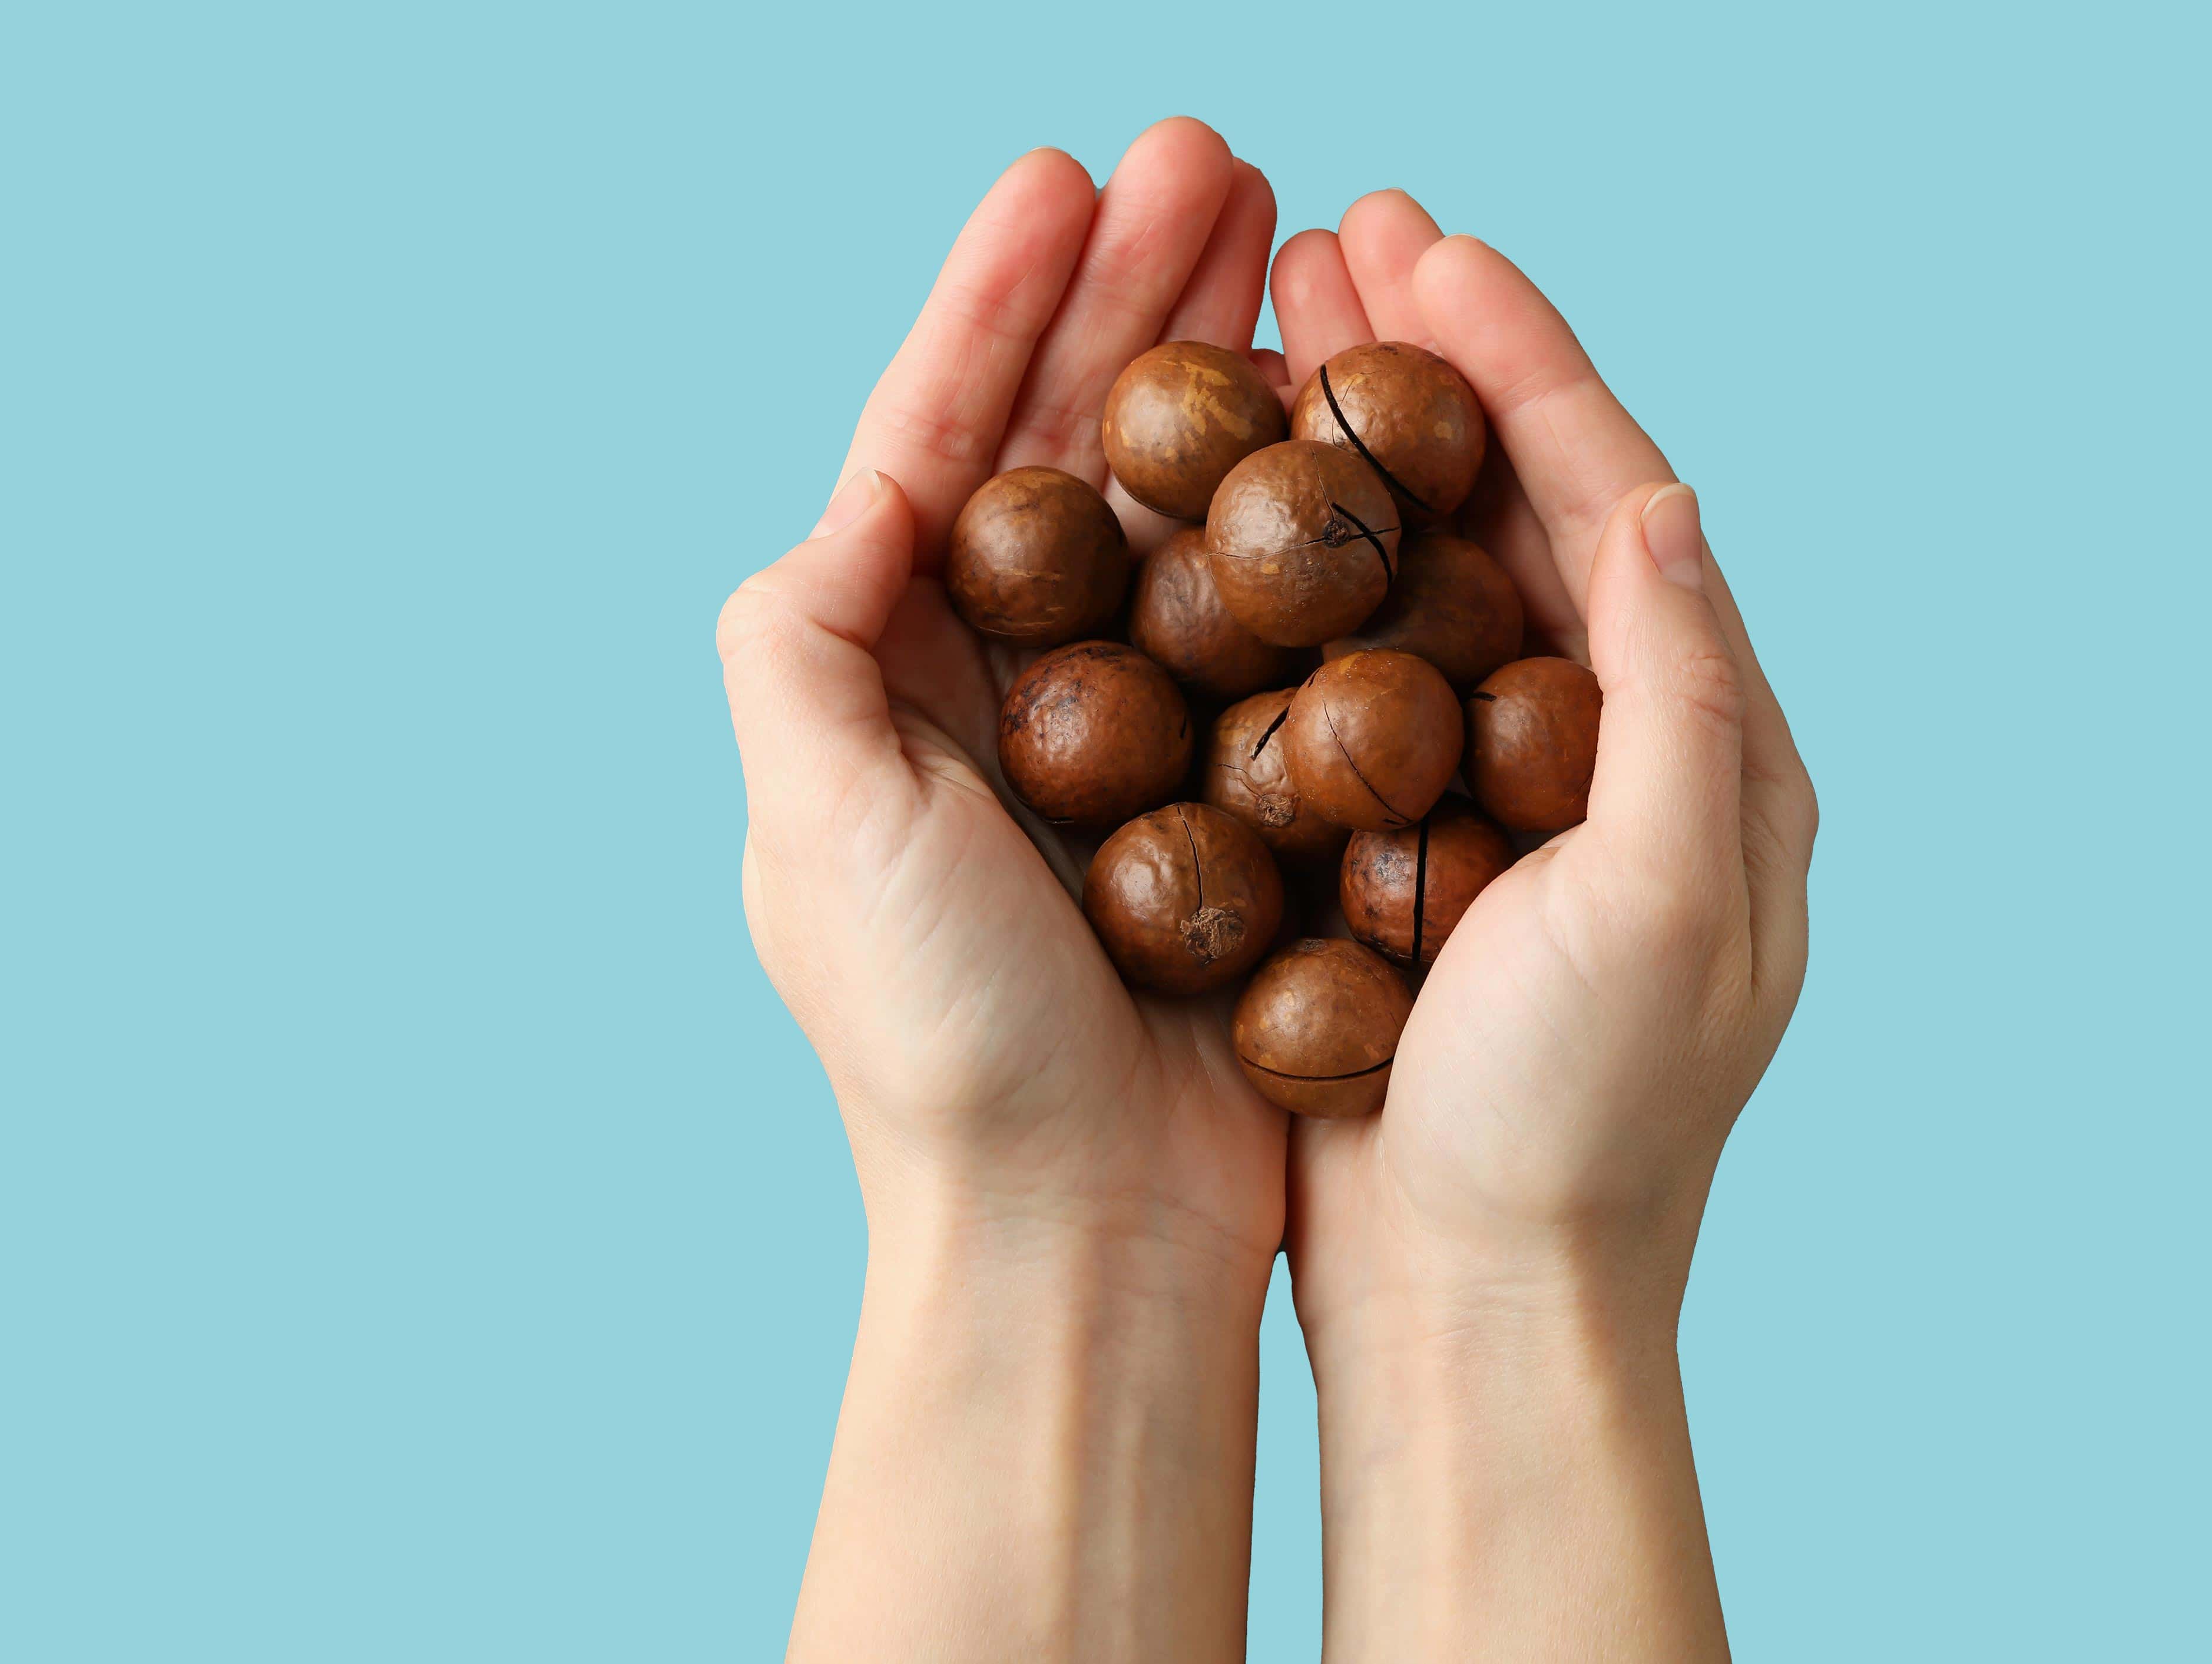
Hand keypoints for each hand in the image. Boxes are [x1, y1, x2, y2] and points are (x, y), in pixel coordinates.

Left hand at [718, 121, 1287, 1662]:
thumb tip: (854, 500)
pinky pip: (1272, 615)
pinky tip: (1348, 420)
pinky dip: (1301, 514)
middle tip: (1221, 158)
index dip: (999, 302)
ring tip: (1295, 241)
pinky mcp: (1234, 788)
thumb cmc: (942, 1045)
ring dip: (1226, 368)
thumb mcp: (817, 828)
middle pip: (1073, 444)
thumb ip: (798, 643)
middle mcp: (1006, 684)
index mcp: (890, 672)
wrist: (1082, 1229)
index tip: (1069, 176)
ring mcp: (1132, 731)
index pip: (943, 439)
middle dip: (1137, 296)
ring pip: (1181, 507)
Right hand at [1270, 195, 1817, 1659]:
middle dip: (1424, 370)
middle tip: (1327, 239)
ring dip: (1348, 448)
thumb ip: (1681, 695)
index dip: (1521, 362)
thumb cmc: (1588, 1127)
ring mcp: (1488, 797)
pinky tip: (1215, 509)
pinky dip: (1290, 575)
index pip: (1612, 502)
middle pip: (1509, 510)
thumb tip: (1658, 494)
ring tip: (1267, 328)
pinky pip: (1340, 674)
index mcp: (1705, 744)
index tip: (1425, 245)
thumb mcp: (1677, 903)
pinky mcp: (1391, 850)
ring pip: (1416, 575)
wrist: (1487, 1301)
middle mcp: (1604, 748)